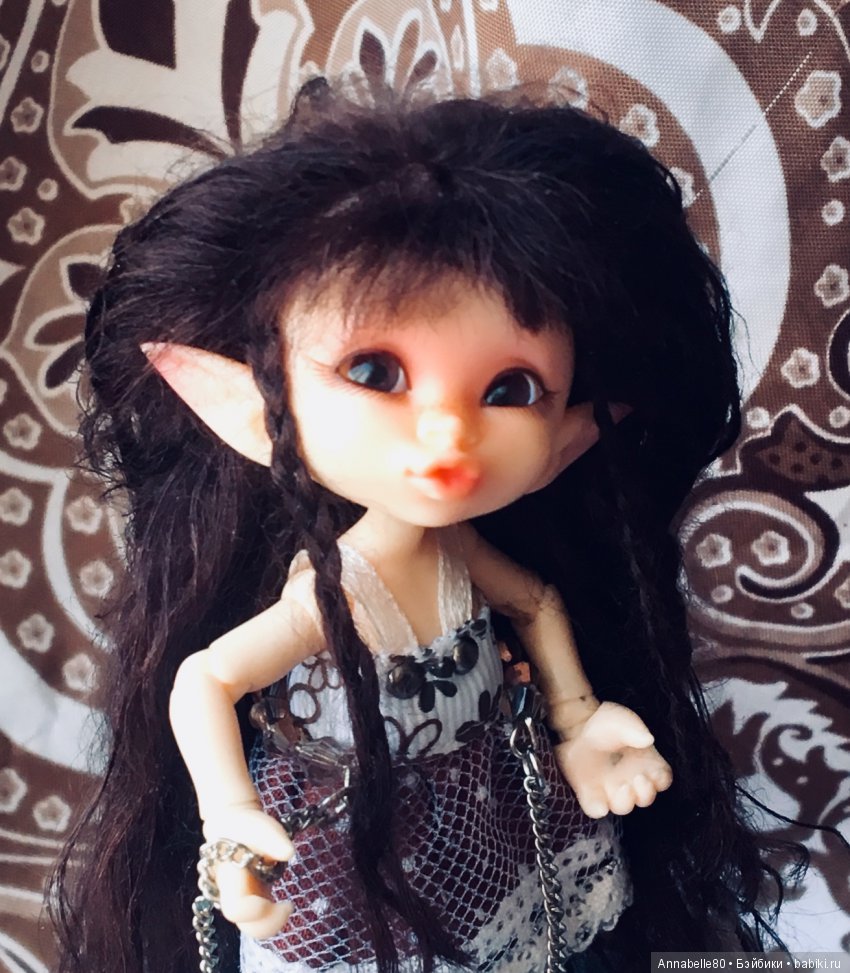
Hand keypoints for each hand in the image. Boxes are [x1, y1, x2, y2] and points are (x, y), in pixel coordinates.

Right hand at [202, 803, 294, 937]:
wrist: (232, 827)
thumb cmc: (245, 827)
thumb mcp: (260, 827)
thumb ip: (274, 839)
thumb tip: (289, 853)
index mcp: (229, 880)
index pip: (236, 909)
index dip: (256, 911)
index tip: (279, 898)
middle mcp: (231, 896)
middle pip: (245, 927)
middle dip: (269, 924)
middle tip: (288, 906)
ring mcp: (241, 899)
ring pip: (252, 926)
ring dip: (271, 922)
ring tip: (287, 905)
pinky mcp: (252, 899)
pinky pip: (259, 918)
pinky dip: (271, 915)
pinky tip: (282, 904)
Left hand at [553, 701, 672, 818]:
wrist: (579, 726)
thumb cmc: (606, 724)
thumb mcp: (621, 720)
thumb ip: (634, 728)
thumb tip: (647, 739)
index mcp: (644, 764)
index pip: (662, 780)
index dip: (661, 780)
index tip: (654, 772)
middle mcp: (630, 780)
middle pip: (646, 798)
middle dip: (646, 793)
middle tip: (638, 778)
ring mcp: (610, 789)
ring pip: (623, 807)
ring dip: (625, 802)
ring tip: (622, 787)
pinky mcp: (590, 792)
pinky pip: (596, 809)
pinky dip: (598, 809)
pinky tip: (599, 802)